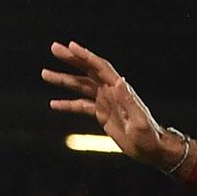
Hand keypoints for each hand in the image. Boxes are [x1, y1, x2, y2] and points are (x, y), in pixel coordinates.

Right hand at [43, 41, 184, 168]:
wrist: (151, 149)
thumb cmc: (149, 136)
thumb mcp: (139, 120)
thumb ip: (129, 102)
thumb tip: (119, 81)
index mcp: (119, 89)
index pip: (100, 67)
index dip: (85, 56)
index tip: (71, 46)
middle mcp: (110, 91)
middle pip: (87, 70)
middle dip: (71, 59)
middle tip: (54, 48)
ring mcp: (105, 101)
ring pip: (80, 86)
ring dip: (63, 79)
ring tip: (44, 73)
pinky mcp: (102, 113)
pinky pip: (81, 106)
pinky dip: (68, 104)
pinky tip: (53, 104)